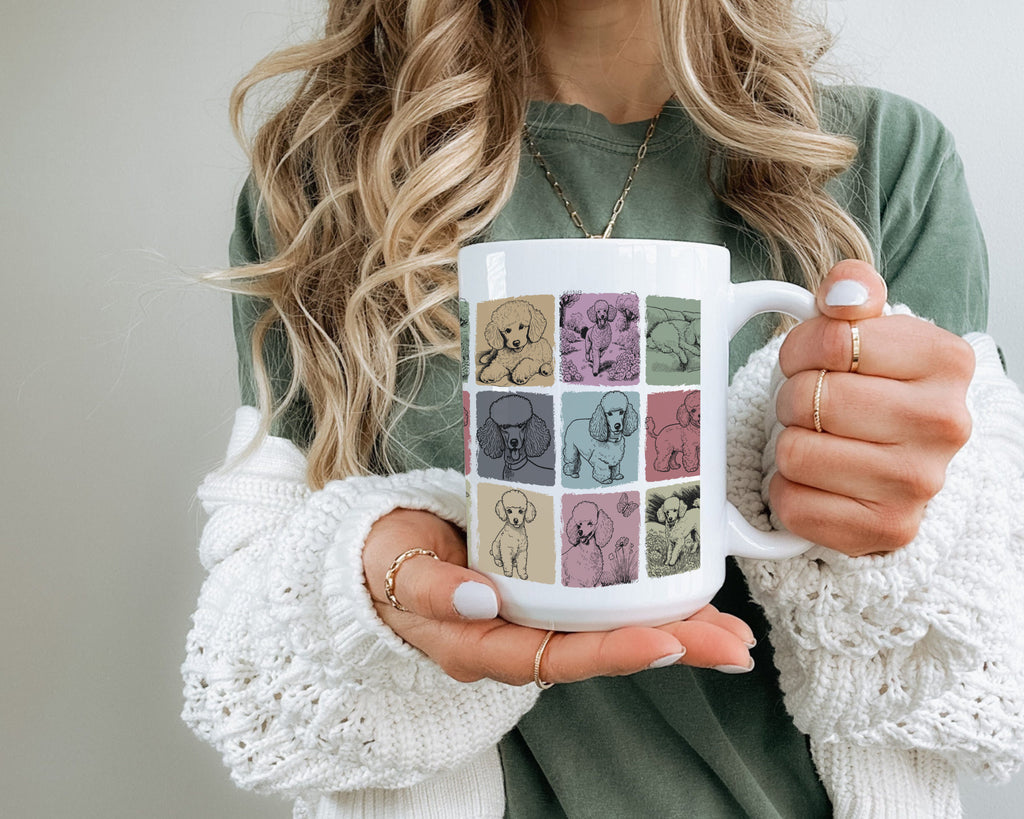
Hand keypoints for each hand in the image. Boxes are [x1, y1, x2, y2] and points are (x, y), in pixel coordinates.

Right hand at [362, 509, 756, 683]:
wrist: (379, 553)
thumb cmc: (386, 563)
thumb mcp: (396, 572)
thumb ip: (431, 588)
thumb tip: (481, 598)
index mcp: (484, 645)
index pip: (559, 657)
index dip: (616, 652)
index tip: (670, 641)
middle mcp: (520, 638)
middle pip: (603, 649)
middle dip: (673, 646)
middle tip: (734, 643)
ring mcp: (536, 615)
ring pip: (612, 628)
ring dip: (673, 627)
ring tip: (731, 628)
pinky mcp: (546, 587)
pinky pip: (601, 600)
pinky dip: (646, 598)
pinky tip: (685, 590)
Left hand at [772, 261, 975, 555]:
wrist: (896, 458)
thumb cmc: (873, 387)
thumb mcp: (868, 327)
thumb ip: (852, 289)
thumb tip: (842, 293)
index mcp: (946, 361)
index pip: (831, 339)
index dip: (802, 348)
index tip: (814, 360)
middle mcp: (945, 424)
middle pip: (809, 398)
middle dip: (794, 397)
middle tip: (813, 405)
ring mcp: (919, 484)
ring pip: (795, 452)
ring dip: (790, 444)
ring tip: (818, 440)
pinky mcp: (886, 531)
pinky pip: (793, 504)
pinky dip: (789, 491)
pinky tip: (818, 481)